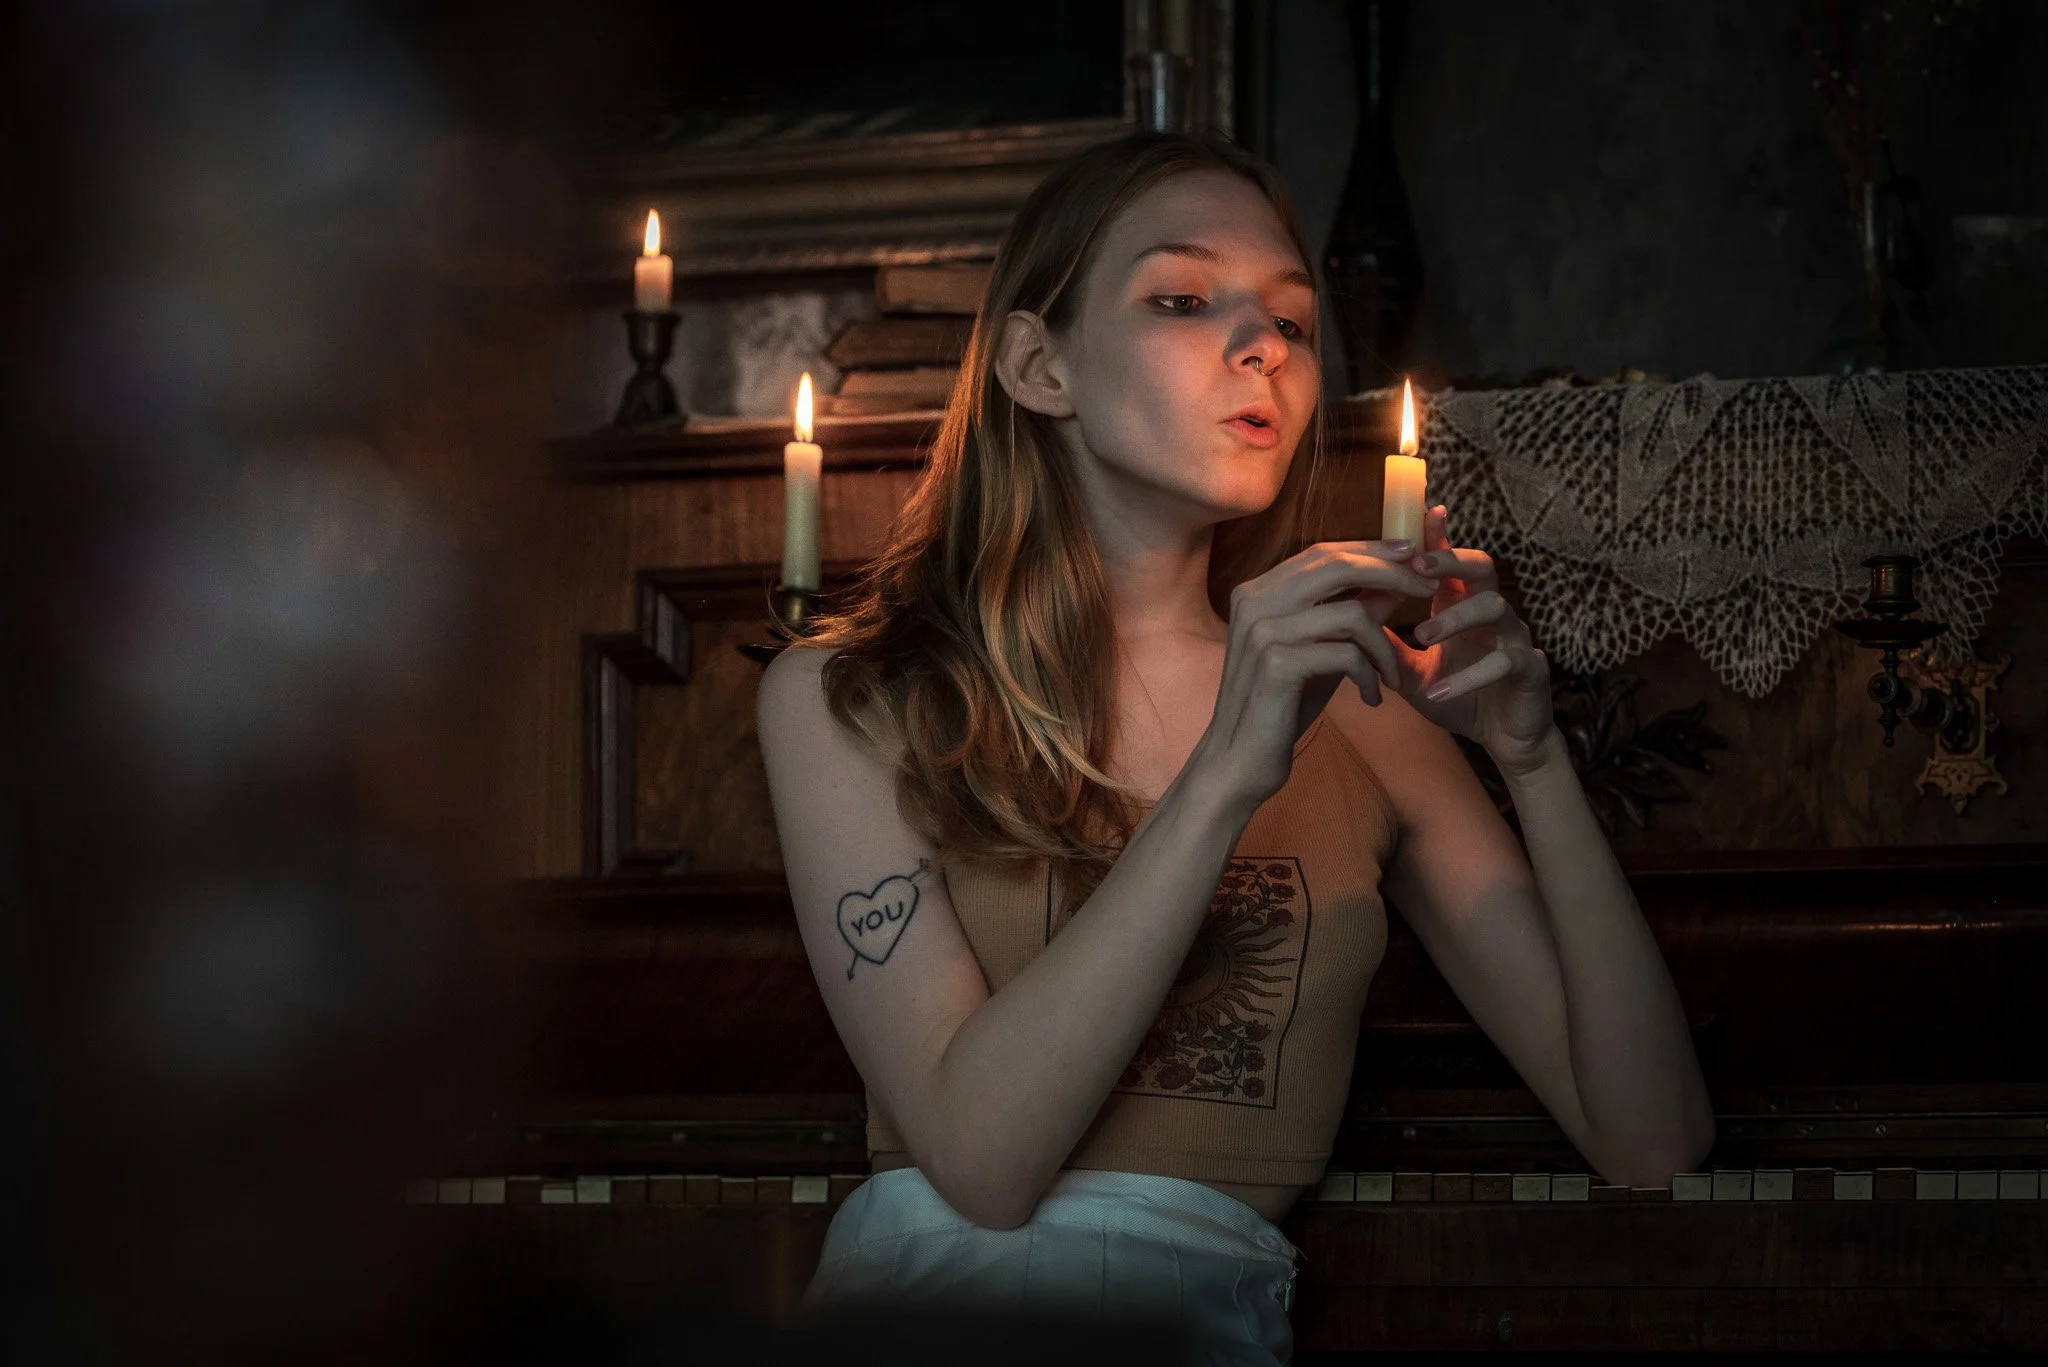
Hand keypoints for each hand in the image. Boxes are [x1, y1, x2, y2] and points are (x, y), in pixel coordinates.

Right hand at [1183, 535, 1439, 812]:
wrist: (1237, 762)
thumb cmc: (1279, 706)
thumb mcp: (1318, 653)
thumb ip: (1348, 617)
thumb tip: (1393, 584)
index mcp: (1256, 592)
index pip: (1321, 553)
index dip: (1369, 549)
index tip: (1412, 551)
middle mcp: (1254, 602)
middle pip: (1336, 567)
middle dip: (1391, 573)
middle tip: (1428, 587)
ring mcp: (1263, 631)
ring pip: (1351, 614)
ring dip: (1385, 646)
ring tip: (1392, 675)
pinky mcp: (1277, 665)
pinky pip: (1348, 655)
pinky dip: (1370, 676)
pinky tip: (1372, 698)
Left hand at [1395, 504, 1555, 772]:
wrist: (1501, 740)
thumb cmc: (1457, 695)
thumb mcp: (1410, 671)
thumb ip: (1385, 643)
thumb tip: (1343, 618)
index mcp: (1461, 606)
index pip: (1449, 562)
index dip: (1437, 537)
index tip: (1422, 512)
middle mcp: (1490, 614)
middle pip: (1482, 567)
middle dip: (1452, 561)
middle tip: (1418, 567)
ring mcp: (1514, 638)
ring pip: (1496, 608)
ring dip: (1456, 618)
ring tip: (1423, 634)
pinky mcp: (1530, 670)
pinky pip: (1506, 662)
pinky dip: (1470, 676)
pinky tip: (1440, 691)